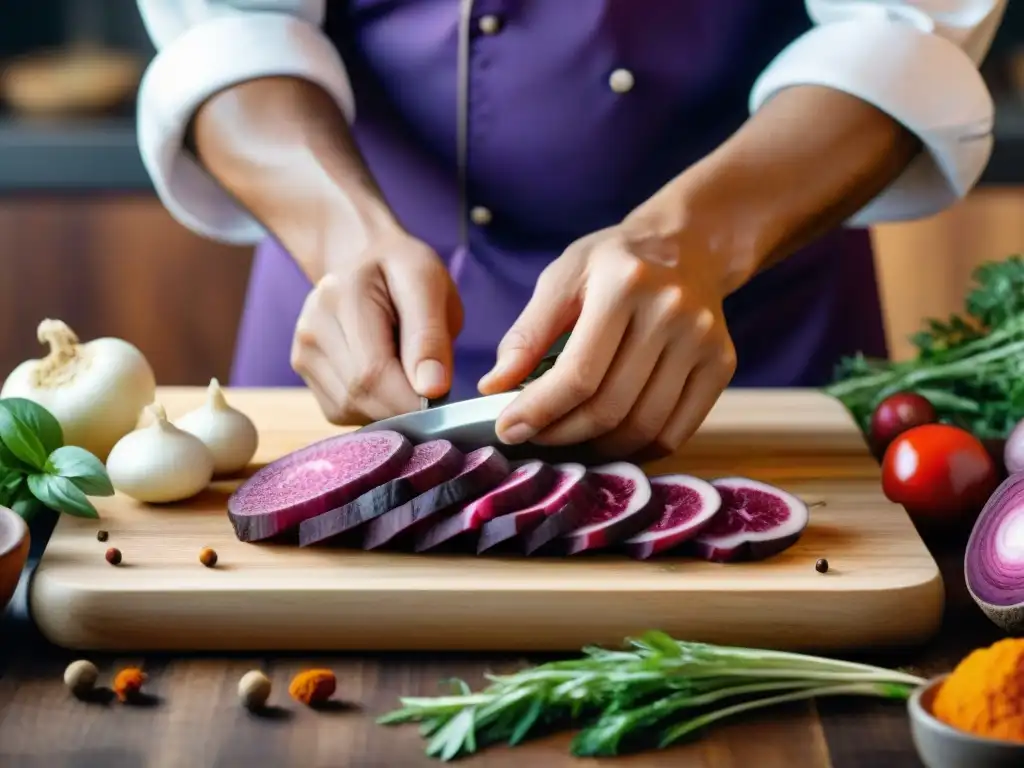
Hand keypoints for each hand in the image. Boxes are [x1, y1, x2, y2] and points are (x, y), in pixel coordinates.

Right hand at [291, 231, 462, 424]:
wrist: (360, 255)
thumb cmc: (402, 270)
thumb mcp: (430, 285)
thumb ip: (431, 337)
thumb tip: (432, 389)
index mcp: (345, 296)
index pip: (373, 373)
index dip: (411, 399)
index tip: (441, 398)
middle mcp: (313, 325)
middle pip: (359, 395)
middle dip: (402, 405)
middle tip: (429, 386)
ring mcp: (302, 349)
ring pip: (348, 407)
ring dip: (386, 406)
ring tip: (402, 370)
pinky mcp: (302, 368)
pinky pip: (339, 409)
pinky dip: (368, 405)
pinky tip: (382, 377)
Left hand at [478, 221, 737, 458]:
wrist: (687, 245)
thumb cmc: (613, 263)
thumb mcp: (562, 277)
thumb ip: (527, 333)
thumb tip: (493, 387)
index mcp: (625, 284)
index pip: (578, 374)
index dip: (538, 411)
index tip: (508, 429)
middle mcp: (672, 312)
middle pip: (610, 406)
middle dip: (562, 434)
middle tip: (534, 436)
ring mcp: (703, 341)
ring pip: (643, 427)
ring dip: (598, 446)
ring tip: (569, 438)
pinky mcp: (722, 364)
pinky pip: (675, 432)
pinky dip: (638, 448)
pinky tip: (610, 438)